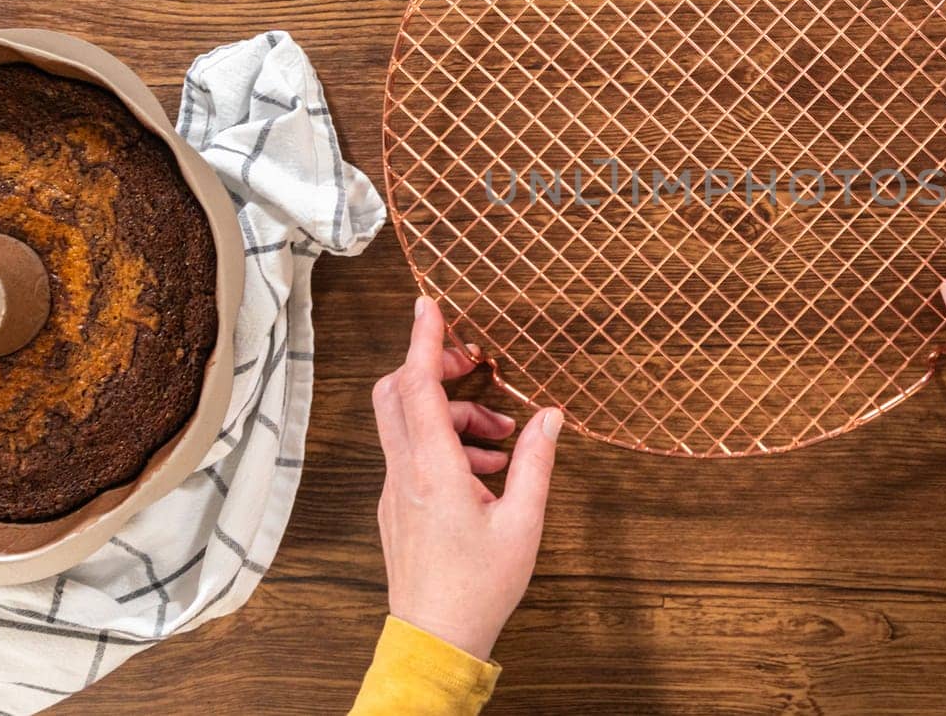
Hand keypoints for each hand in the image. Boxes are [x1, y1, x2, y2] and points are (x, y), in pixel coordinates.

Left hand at [371, 296, 563, 660]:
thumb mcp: (523, 521)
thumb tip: (550, 415)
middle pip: (398, 394)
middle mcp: (404, 474)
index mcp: (432, 472)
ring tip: (502, 439)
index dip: (423, 342)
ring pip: (408, 424)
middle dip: (434, 367)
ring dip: (453, 414)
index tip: (429, 306)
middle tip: (477, 366)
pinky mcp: (398, 507)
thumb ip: (535, 461)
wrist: (437, 640)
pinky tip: (486, 470)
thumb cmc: (479, 587)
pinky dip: (446, 444)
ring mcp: (395, 491)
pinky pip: (413, 454)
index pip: (417, 388)